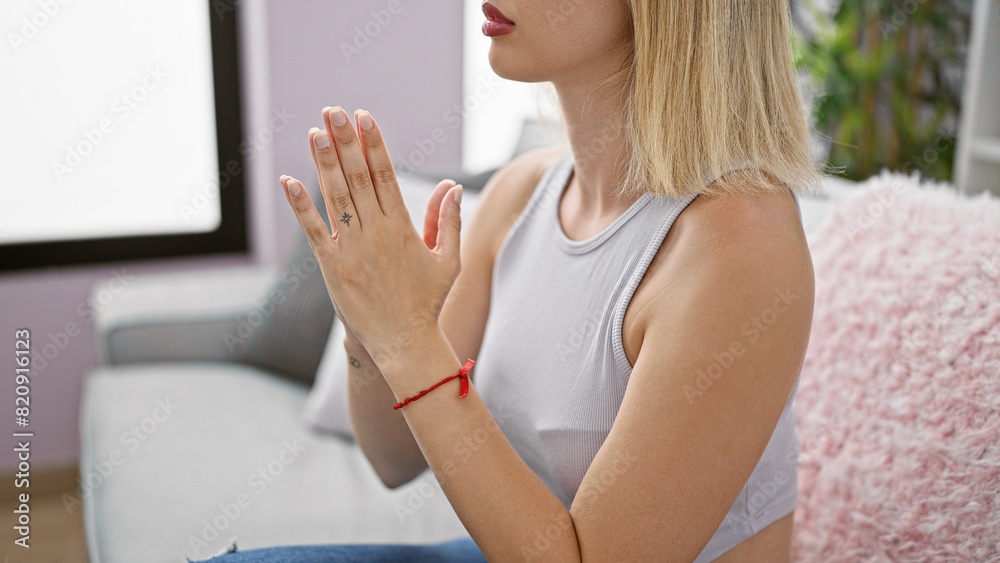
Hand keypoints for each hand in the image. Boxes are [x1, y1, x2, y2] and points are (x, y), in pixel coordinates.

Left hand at [279, 106, 463, 364]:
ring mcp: (352, 250)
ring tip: (315, 132)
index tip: (365, 118)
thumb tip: (450, 186)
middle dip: (346, 141)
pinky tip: (288, 180)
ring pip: (336, 197)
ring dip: (324, 163)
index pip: (386, 176)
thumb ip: (446, 221)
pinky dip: (301, 205)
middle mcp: (376, 234)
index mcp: (404, 228)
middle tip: (335, 111)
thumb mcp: (448, 260)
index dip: (374, 145)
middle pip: (359, 178)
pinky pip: (314, 231)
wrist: (404, 343)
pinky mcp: (332, 267)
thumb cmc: (427, 302)